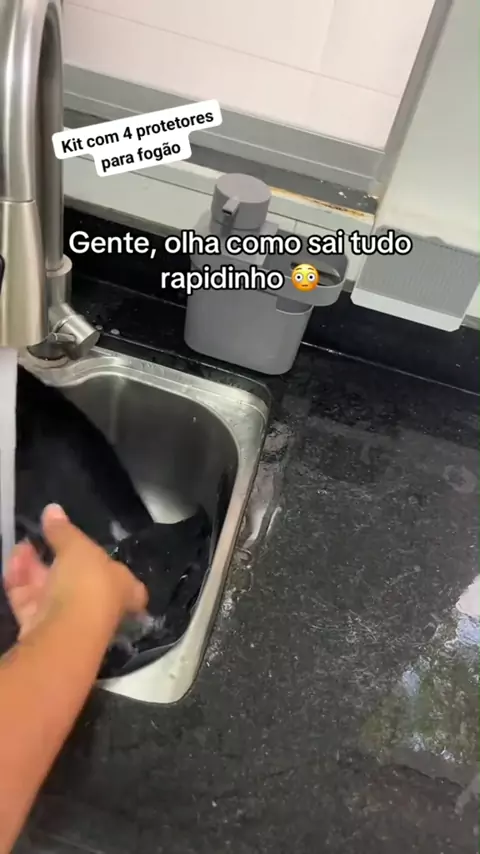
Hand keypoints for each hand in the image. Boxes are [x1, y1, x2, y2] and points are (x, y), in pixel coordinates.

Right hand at [4, 504, 147, 638]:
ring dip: (34, 567)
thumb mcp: (77, 547)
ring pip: (50, 590)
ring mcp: (71, 622)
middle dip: (57, 558)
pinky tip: (13, 561)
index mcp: (123, 589)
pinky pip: (31, 603)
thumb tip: (53, 509)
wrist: (65, 632)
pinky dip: (21, 583)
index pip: (129, 584)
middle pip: (78, 581)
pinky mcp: (43, 631)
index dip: (116, 572)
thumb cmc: (87, 584)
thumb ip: (64, 530)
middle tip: (42, 537)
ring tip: (21, 546)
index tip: (105, 559)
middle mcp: (100, 608)